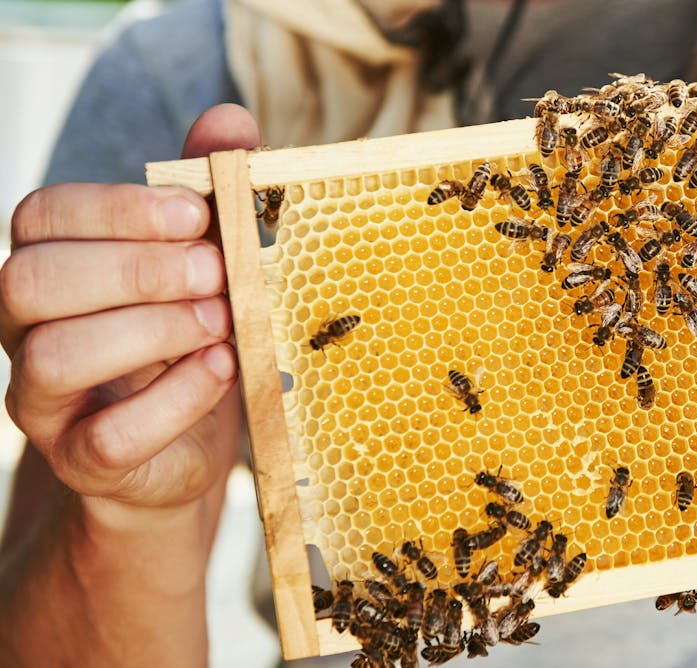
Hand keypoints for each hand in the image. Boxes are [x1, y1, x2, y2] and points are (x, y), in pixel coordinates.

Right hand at [1, 104, 258, 512]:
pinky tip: (221, 369)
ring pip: (54, 355)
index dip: (115, 208)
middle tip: (215, 272)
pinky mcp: (84, 460)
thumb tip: (230, 122)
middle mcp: (26, 330)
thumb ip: (208, 192)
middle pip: (31, 280)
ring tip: (220, 320)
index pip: (40, 216)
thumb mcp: (204, 261)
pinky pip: (106, 434)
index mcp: (50, 266)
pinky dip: (174, 398)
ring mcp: (45, 401)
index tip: (197, 214)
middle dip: (132, 268)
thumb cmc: (189, 338)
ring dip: (151, 331)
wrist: (181, 451)